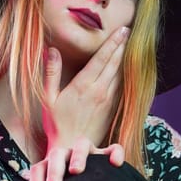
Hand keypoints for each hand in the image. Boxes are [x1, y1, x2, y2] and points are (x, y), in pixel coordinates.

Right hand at [27, 26, 128, 180]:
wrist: (72, 150)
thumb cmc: (57, 125)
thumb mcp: (48, 98)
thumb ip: (51, 73)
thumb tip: (52, 50)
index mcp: (83, 85)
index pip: (101, 59)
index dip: (113, 43)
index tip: (122, 30)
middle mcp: (99, 91)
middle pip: (114, 64)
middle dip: (122, 46)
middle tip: (130, 30)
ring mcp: (108, 101)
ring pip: (120, 74)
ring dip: (125, 59)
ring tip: (131, 44)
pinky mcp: (112, 109)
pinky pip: (121, 87)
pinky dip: (125, 75)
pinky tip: (128, 67)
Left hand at [27, 138, 125, 180]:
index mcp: (52, 164)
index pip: (39, 168)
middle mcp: (69, 155)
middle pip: (57, 154)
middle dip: (53, 174)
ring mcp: (89, 153)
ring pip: (82, 144)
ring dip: (77, 156)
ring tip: (76, 171)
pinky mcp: (107, 155)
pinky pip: (113, 148)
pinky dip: (115, 153)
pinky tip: (115, 164)